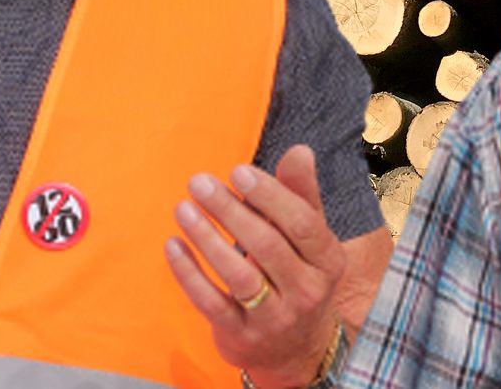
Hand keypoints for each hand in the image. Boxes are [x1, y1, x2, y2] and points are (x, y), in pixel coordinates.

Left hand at [166, 145, 345, 388]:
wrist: (297, 350)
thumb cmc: (299, 272)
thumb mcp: (310, 236)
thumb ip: (301, 193)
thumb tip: (299, 150)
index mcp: (327, 260)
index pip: (302, 223)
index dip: (270, 195)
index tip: (237, 172)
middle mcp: (306, 291)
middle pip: (267, 246)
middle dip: (230, 210)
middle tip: (200, 182)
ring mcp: (274, 319)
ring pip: (238, 275)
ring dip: (207, 238)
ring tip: (183, 208)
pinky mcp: (242, 337)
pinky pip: (211, 303)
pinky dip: (189, 274)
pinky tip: (173, 246)